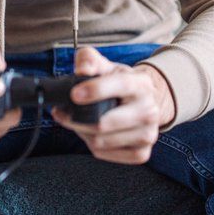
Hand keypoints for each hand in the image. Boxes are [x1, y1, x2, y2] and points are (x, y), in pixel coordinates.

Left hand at [50, 47, 175, 164]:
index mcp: (141, 85)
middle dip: (77, 119)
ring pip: (101, 141)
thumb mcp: (106, 65)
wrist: (143, 102)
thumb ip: (89, 59)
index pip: (121, 85)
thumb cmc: (120, 83)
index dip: (96, 90)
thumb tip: (82, 70)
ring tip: (79, 122)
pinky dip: (92, 146)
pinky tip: (92, 134)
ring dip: (82, 132)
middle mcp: (149, 111)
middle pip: (105, 123)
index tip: (74, 94)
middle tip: (63, 113)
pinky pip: (105, 154)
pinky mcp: (142, 153)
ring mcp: (148, 134)